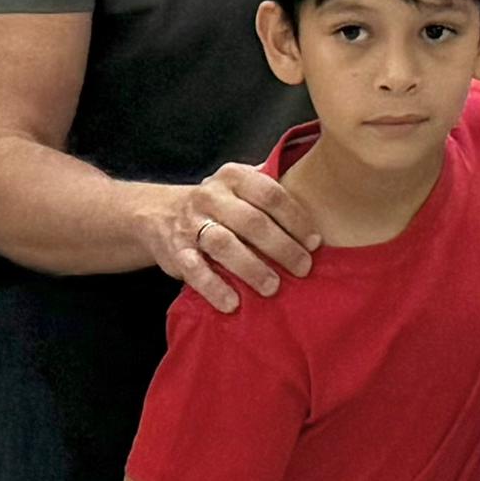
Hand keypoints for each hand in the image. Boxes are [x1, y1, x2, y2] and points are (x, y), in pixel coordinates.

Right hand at [143, 163, 319, 313]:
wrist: (158, 215)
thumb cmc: (217, 205)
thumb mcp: (239, 186)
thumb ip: (271, 188)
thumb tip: (321, 200)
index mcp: (233, 177)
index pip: (271, 194)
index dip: (295, 219)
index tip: (315, 242)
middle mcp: (211, 196)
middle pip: (252, 221)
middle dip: (281, 247)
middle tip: (303, 268)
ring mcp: (191, 224)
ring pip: (224, 244)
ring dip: (252, 268)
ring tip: (273, 287)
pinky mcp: (176, 252)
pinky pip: (195, 271)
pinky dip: (215, 288)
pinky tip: (233, 303)